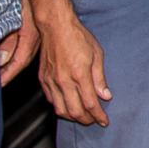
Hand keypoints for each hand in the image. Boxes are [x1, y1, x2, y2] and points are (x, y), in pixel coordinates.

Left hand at [0, 0, 39, 84]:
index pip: (18, 62)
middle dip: (8, 72)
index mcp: (31, 37)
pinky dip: (15, 52)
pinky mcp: (33, 26)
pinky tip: (7, 54)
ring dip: (11, 63)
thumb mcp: (12, 16)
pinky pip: (24, 44)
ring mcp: (36, 32)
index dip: (7, 75)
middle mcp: (36, 37)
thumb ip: (7, 39)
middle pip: (22, 60)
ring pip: (23, 52)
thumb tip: (2, 60)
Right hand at [38, 11, 111, 125]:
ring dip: (72, 117)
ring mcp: (51, 81)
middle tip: (94, 121)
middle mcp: (64, 81)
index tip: (104, 121)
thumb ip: (100, 78)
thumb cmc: (78, 37)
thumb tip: (105, 96)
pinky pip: (51, 100)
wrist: (56, 26)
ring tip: (82, 116)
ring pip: (60, 110)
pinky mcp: (43, 80)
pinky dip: (60, 107)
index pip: (91, 104)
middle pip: (75, 112)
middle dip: (86, 120)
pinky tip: (68, 106)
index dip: (98, 116)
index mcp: (80, 74)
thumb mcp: (97, 54)